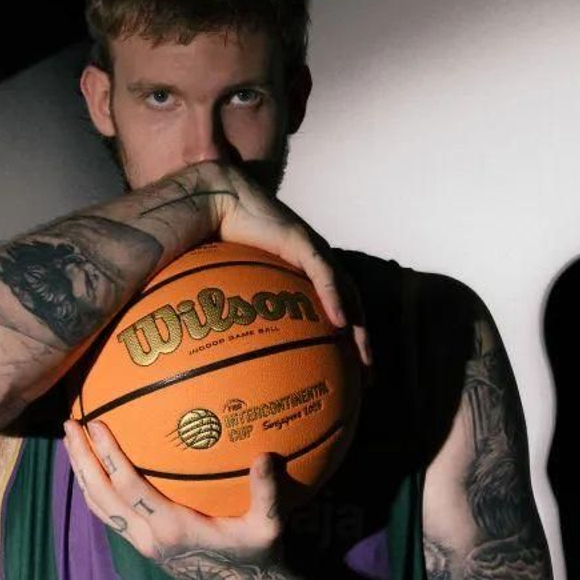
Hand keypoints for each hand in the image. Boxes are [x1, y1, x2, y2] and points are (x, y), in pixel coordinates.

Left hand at [62, 417, 298, 579]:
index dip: (109, 455)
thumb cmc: (257, 556)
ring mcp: (142, 543)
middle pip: (101, 494)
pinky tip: (92, 470)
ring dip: (82, 472)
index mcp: (173, 528)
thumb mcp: (267, 526)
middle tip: (69, 423)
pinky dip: (93, 490)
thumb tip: (265, 455)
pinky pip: (108, 515)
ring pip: (98, 506)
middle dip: (83, 458)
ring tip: (72, 440)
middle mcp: (149, 537)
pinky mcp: (142, 546)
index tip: (96, 424)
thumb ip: (265, 493)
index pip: (129, 487)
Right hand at [196, 160, 372, 372]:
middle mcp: (316, 266)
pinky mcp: (303, 241)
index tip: (348, 378)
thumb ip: (230, 315)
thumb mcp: (228, 286)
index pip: (334, 315)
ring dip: (359, 329)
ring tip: (365, 359)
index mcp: (303, 278)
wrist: (219, 199)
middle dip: (363, 346)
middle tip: (368, 381)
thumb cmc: (218, 242)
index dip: (345, 346)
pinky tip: (340, 323)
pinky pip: (325, 275)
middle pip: (351, 311)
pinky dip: (335, 299)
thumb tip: (211, 356)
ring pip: (348, 296)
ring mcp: (314, 253)